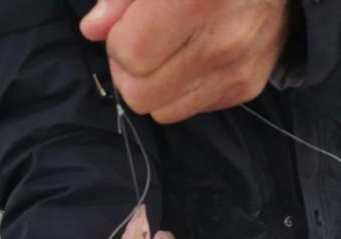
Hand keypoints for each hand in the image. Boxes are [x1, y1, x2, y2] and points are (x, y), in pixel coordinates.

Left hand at [80, 0, 292, 122]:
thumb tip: (93, 30)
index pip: (130, 56)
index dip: (118, 42)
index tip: (128, 24)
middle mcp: (220, 41)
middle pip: (141, 96)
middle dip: (130, 73)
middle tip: (140, 45)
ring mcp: (237, 69)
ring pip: (163, 112)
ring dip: (155, 87)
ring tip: (168, 51)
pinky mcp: (247, 86)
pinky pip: (192, 109)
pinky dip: (184, 88)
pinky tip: (195, 55)